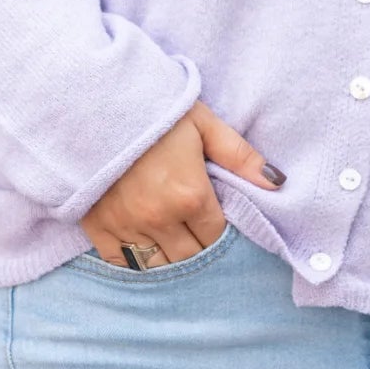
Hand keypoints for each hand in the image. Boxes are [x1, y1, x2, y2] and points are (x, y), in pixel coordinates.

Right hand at [80, 99, 285, 265]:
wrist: (92, 102)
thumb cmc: (152, 109)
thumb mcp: (202, 123)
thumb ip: (239, 156)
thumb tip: (277, 182)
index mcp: (190, 195)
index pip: (216, 235)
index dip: (218, 228)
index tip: (213, 215)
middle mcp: (160, 219)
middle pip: (191, 257)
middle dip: (197, 246)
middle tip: (193, 229)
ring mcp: (127, 226)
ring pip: (159, 266)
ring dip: (169, 258)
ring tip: (171, 240)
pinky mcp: (99, 228)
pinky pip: (123, 263)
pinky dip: (136, 260)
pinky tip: (143, 246)